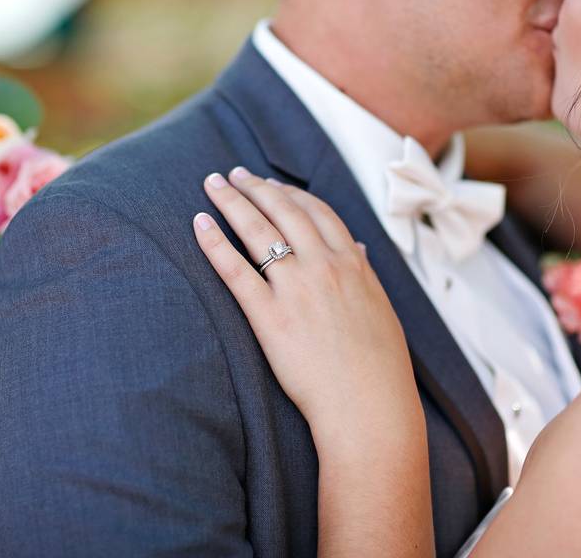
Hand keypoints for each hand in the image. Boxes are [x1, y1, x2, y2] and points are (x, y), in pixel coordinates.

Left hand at [192, 167, 422, 447]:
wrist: (370, 407)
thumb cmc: (379, 367)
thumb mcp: (381, 310)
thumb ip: (364, 275)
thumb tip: (358, 249)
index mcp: (353, 263)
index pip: (317, 212)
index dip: (290, 193)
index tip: (272, 184)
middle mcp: (325, 267)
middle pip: (284, 211)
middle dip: (255, 186)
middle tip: (234, 173)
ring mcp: (297, 289)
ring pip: (258, 230)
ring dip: (232, 201)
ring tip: (212, 184)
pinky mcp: (270, 317)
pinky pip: (235, 271)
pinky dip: (214, 243)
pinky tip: (199, 224)